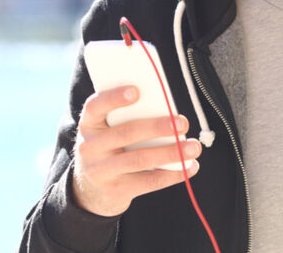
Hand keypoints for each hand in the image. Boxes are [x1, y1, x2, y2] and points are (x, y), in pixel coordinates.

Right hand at [71, 85, 202, 216]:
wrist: (90, 190)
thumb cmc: (108, 148)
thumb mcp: (106, 131)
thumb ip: (125, 118)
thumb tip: (165, 108)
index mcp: (89, 124)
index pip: (95, 107)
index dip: (114, 98)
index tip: (137, 91)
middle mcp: (90, 147)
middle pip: (126, 134)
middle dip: (157, 127)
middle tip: (182, 123)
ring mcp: (101, 171)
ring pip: (140, 160)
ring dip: (170, 153)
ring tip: (193, 147)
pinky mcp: (116, 190)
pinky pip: (148, 182)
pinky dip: (172, 174)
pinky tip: (189, 167)